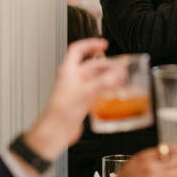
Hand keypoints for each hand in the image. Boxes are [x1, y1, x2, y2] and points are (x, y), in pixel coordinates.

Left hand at [25, 38, 125, 157]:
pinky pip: (97, 92)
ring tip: (121, 78)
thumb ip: (102, 83)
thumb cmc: (59, 113)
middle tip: (121, 67)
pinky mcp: (82, 103)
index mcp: (68, 72)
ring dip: (109, 78)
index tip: (103, 44)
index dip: (90, 44)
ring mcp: (78, 91)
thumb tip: (117, 74)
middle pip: (92, 66)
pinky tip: (114, 94)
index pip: (77, 50)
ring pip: (96, 79)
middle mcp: (73, 79)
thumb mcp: (84, 94)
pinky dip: (107, 91)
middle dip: (107, 65)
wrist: (55, 133)